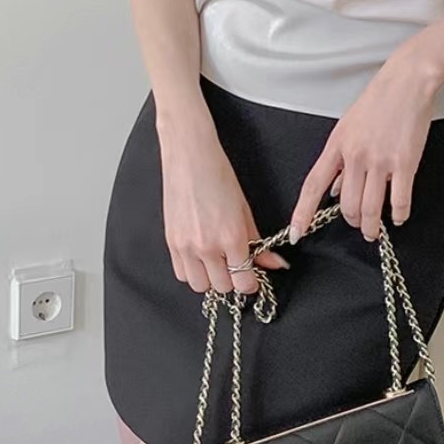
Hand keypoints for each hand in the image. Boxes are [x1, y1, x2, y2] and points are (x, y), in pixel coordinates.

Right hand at [158, 127, 289, 294]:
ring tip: (217, 262)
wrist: (190, 156)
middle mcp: (207, 246)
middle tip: (236, 265)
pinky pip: (181, 273)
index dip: (251, 282)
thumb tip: (273, 263)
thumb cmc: (218, 175)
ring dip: (211, 279)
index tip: (252, 277)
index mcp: (231, 237)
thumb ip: (258, 242)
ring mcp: (186, 246)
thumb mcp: (245, 209)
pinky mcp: (170, 242)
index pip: (243, 282)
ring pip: (200, 286)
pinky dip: (192, 270)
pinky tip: (200, 256)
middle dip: (233, 280)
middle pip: (223, 287)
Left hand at [288, 53, 439, 243]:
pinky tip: (399, 216)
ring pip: (370, 209)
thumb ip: (341, 158)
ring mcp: (380, 161)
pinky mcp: (405, 163)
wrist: (407, 81)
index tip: (297, 231)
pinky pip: (399, 200)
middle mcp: (355, 155)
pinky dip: (399, 215)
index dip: (303, 213)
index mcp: (337, 145)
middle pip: (346, 205)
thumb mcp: (348, 126)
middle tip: (358, 224)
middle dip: (352, 221)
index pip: (313, 186)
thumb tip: (334, 188)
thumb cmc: (379, 99)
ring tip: (374, 231)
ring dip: (372, 227)